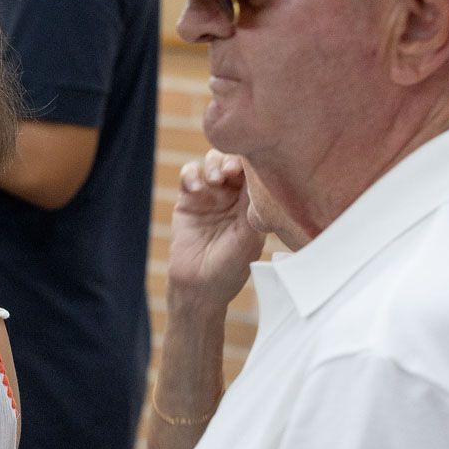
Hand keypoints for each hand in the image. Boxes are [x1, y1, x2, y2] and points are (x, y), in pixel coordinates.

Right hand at [166, 151, 265, 309]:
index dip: (253, 164)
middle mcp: (234, 196)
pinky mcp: (188, 200)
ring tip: (214, 178)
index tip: (247, 169)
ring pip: (212, 163)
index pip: (255, 173)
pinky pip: (189, 176)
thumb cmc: (229, 269)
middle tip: (229, 172)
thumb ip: (253, 209)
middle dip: (231, 161)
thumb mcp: (249, 239)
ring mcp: (210, 196)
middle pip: (233, 161)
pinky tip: (194, 187)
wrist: (197, 287)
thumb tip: (260, 178)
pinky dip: (191, 174)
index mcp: (253, 204)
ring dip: (212, 164)